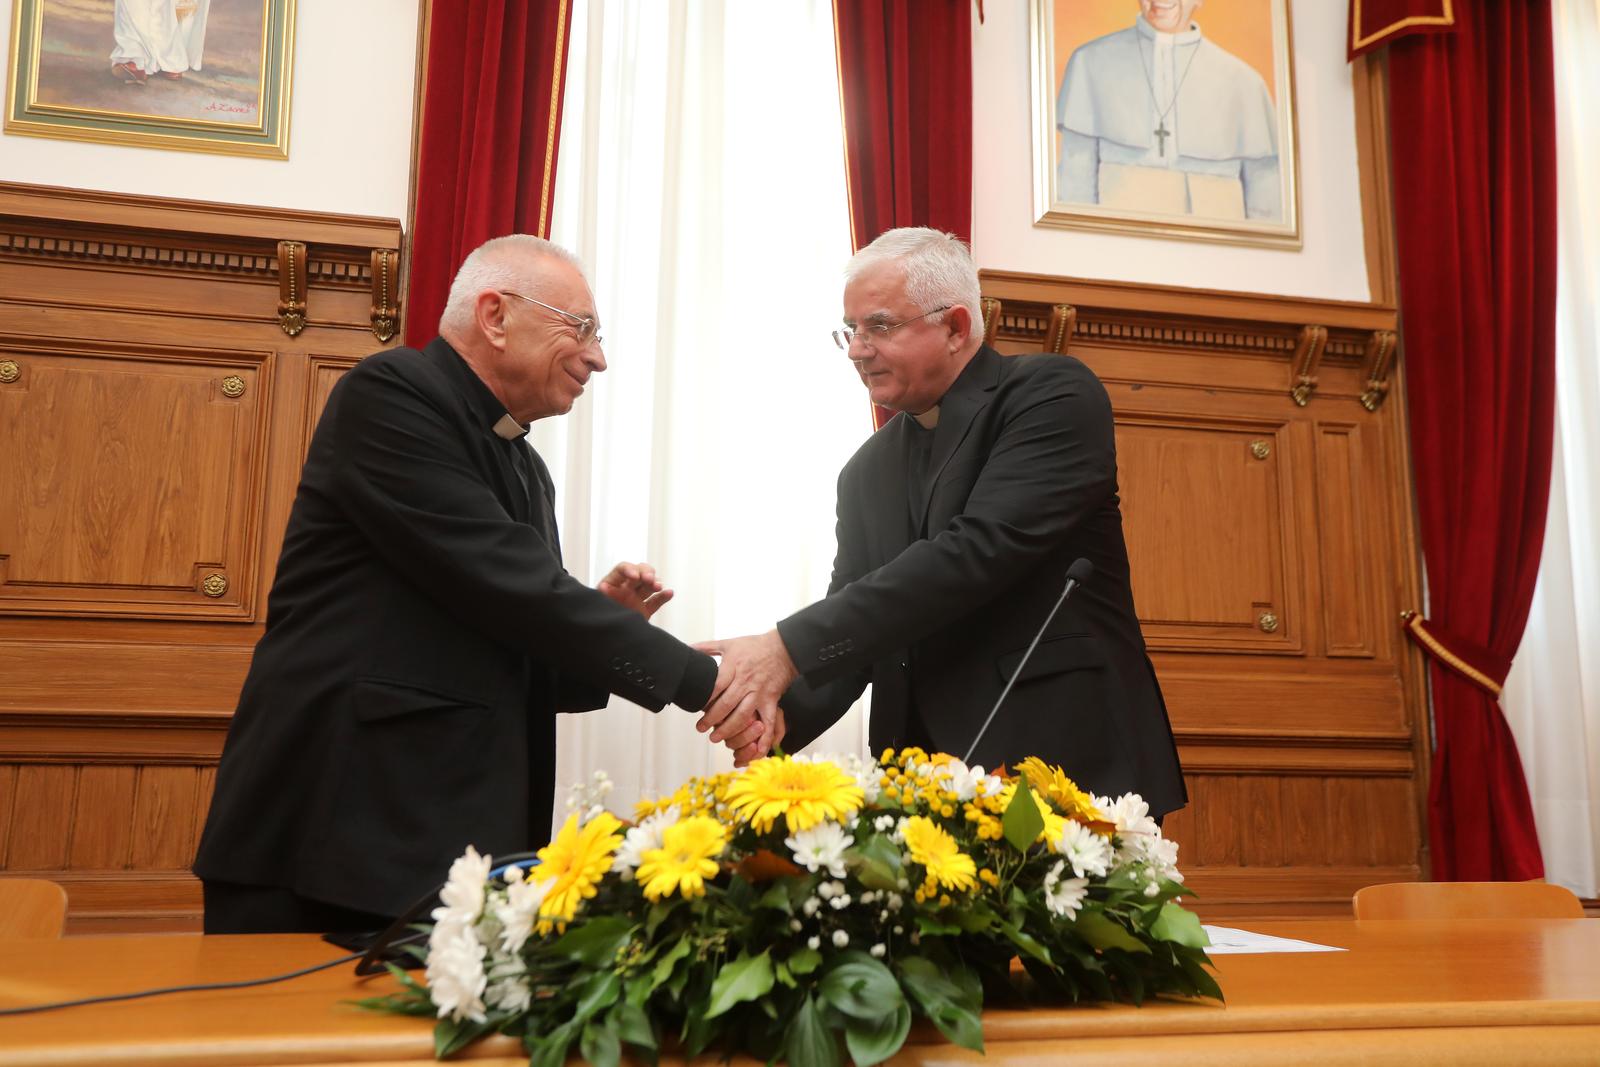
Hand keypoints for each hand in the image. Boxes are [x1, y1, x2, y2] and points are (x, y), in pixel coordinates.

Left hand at [597, 561, 673, 618]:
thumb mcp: (597, 604)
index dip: (629, 569)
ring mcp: (636, 599)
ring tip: (658, 587)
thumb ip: (602, 596)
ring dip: (655, 583)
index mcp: (611, 583)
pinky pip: (655, 602)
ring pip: (649, 586)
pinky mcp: (643, 611)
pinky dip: (663, 597)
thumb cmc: (596, 618)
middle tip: (649, 580)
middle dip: (646, 573)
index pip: (622, 569)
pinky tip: (669, 593)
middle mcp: (625, 588)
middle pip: (640, 573)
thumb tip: (603, 587)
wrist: (601, 639)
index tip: (634, 577)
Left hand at [693, 630, 797, 762]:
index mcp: (733, 667)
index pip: (716, 686)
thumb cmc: (755, 646)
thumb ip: (707, 647)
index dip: (705, 699)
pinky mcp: (771, 701)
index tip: (695, 708)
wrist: (784, 649)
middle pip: (726, 704)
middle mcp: (745, 682)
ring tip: (717, 738)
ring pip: (743, 716)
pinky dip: (764, 738)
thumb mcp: (729, 643)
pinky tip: (756, 750)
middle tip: (701, 728)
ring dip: (729, 730)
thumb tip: (688, 648)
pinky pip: (769, 723)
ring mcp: (759, 693)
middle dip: (712, 719)